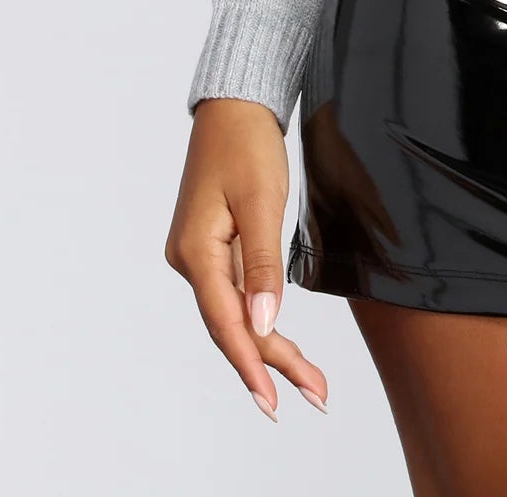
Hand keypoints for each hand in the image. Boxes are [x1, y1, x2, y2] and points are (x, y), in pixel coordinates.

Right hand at [165, 97, 329, 419]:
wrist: (235, 104)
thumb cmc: (248, 145)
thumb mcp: (263, 202)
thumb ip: (263, 265)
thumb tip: (265, 323)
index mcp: (196, 252)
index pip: (226, 322)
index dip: (251, 365)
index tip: (272, 402)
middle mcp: (191, 260)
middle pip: (233, 325)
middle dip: (273, 363)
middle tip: (315, 395)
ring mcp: (200, 255)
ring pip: (237, 313)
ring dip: (272, 346)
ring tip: (311, 381)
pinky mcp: (214, 247)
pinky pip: (238, 293)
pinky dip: (263, 317)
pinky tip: (283, 343)